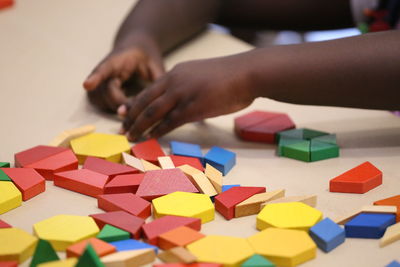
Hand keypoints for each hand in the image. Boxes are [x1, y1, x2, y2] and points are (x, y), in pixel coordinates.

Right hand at [83, 37, 163, 112]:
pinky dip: (115, 108)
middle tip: (140, 110)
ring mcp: (97, 81)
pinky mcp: (96, 91)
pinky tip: (128, 106)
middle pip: (106, 93)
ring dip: (119, 108)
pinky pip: (103, 104)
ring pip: (103, 102)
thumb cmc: (145, 56)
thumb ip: (157, 80)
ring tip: (136, 105)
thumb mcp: (155, 64)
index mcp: (117, 60)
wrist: (135, 46)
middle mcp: (102, 70)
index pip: (103, 68)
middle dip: (122, 104)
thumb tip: (158, 101)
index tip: (87, 85)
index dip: (95, 77)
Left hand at [120, 54, 256, 139]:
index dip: (135, 103)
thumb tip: (181, 99)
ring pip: (153, 112)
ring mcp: (183, 94)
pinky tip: (150, 138)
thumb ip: (187, 85)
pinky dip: (157, 131)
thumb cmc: (229, 76)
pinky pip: (170, 122)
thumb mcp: (201, 75)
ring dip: (140, 126)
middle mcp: (175, 82)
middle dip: (131, 116)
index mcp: (176, 73)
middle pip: (145, 101)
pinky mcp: (193, 108)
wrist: (246, 73)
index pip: (149, 90)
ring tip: (131, 137)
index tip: (124, 113)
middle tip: (122, 127)